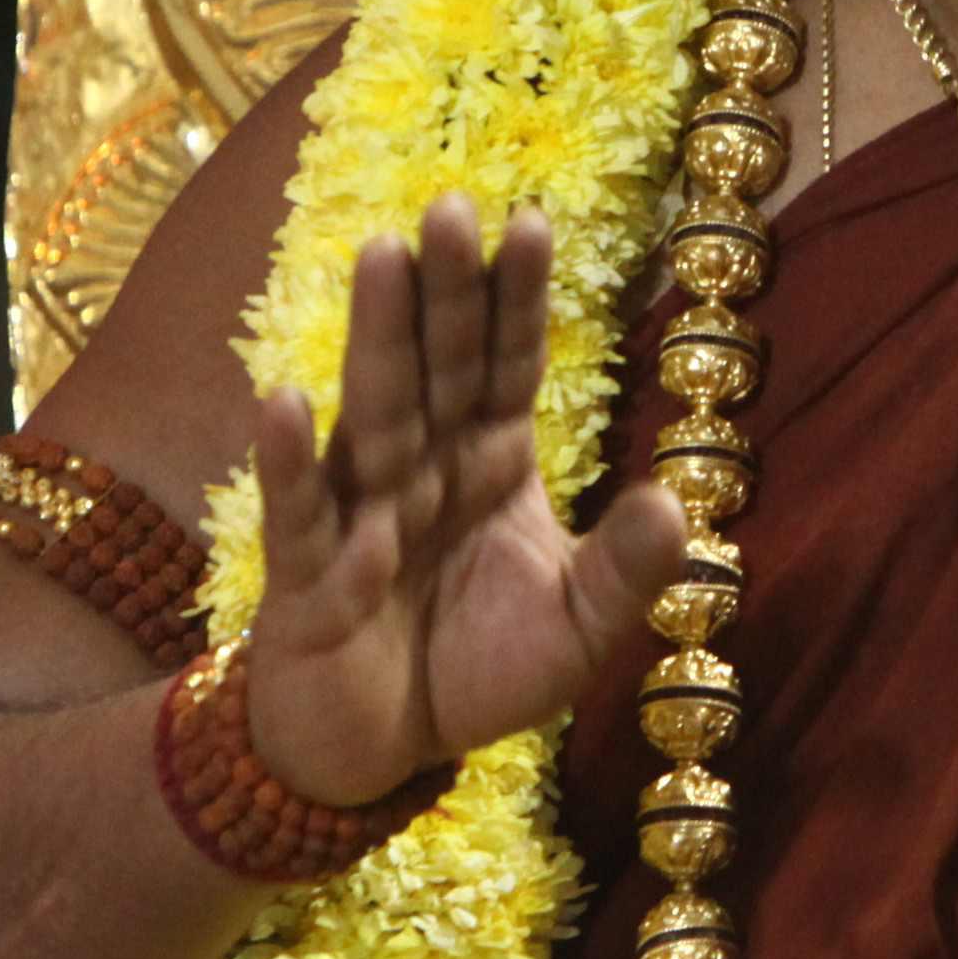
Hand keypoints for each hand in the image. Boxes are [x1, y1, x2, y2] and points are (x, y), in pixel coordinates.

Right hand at [237, 196, 689, 808]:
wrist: (383, 753)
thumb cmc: (475, 670)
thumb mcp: (576, 630)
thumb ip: (625, 570)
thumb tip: (676, 504)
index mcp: (491, 462)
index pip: (508, 366)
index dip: (517, 301)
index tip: (531, 222)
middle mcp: (426, 468)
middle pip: (440, 366)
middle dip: (447, 290)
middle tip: (451, 204)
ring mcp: (363, 511)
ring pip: (374, 413)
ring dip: (377, 337)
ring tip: (379, 254)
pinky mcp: (307, 574)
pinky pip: (300, 510)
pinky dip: (289, 460)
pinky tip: (281, 397)